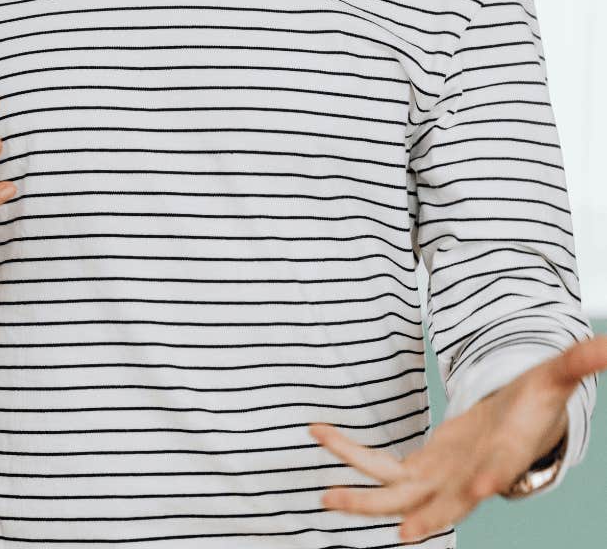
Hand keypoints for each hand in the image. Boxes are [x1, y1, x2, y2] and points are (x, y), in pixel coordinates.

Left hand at [308, 333, 606, 542]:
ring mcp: (437, 478)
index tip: (481, 491)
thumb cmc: (531, 405)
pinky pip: (376, 466)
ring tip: (323, 495)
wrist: (509, 432)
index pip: (497, 472)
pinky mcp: (417, 469)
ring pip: (395, 494)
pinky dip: (348, 451)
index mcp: (500, 457)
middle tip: (398, 537)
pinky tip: (318, 432)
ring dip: (361, 496)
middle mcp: (465, 479)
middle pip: (440, 504)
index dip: (489, 481)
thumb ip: (576, 363)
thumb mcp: (552, 378)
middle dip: (417, 518)